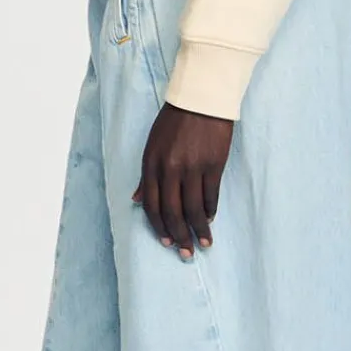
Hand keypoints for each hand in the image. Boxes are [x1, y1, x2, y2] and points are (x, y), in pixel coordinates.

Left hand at [133, 102, 232, 258]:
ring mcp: (193, 167)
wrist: (201, 98)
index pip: (152, 205)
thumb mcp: (152, 145)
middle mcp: (170, 169)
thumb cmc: (175, 120)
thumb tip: (137, 201)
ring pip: (194, 208)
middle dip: (179, 236)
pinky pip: (211, 195)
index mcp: (151, 164)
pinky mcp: (213, 164)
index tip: (166, 242)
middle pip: (172, 212)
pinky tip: (211, 218)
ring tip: (205, 243)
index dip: (159, 227)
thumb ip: (146, 174)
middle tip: (186, 253)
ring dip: (199, 229)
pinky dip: (210, 210)